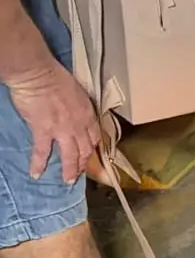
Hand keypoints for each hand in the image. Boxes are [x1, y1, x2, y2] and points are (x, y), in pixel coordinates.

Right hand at [9, 64, 98, 183]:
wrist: (39, 75)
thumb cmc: (57, 78)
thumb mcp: (78, 93)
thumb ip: (79, 107)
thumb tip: (75, 114)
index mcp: (88, 115)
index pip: (95, 137)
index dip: (94, 148)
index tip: (92, 156)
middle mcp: (79, 126)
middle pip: (86, 150)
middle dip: (84, 164)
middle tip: (81, 174)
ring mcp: (62, 130)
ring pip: (70, 155)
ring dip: (70, 170)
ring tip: (68, 181)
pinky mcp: (43, 131)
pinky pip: (42, 152)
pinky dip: (38, 164)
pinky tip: (36, 174)